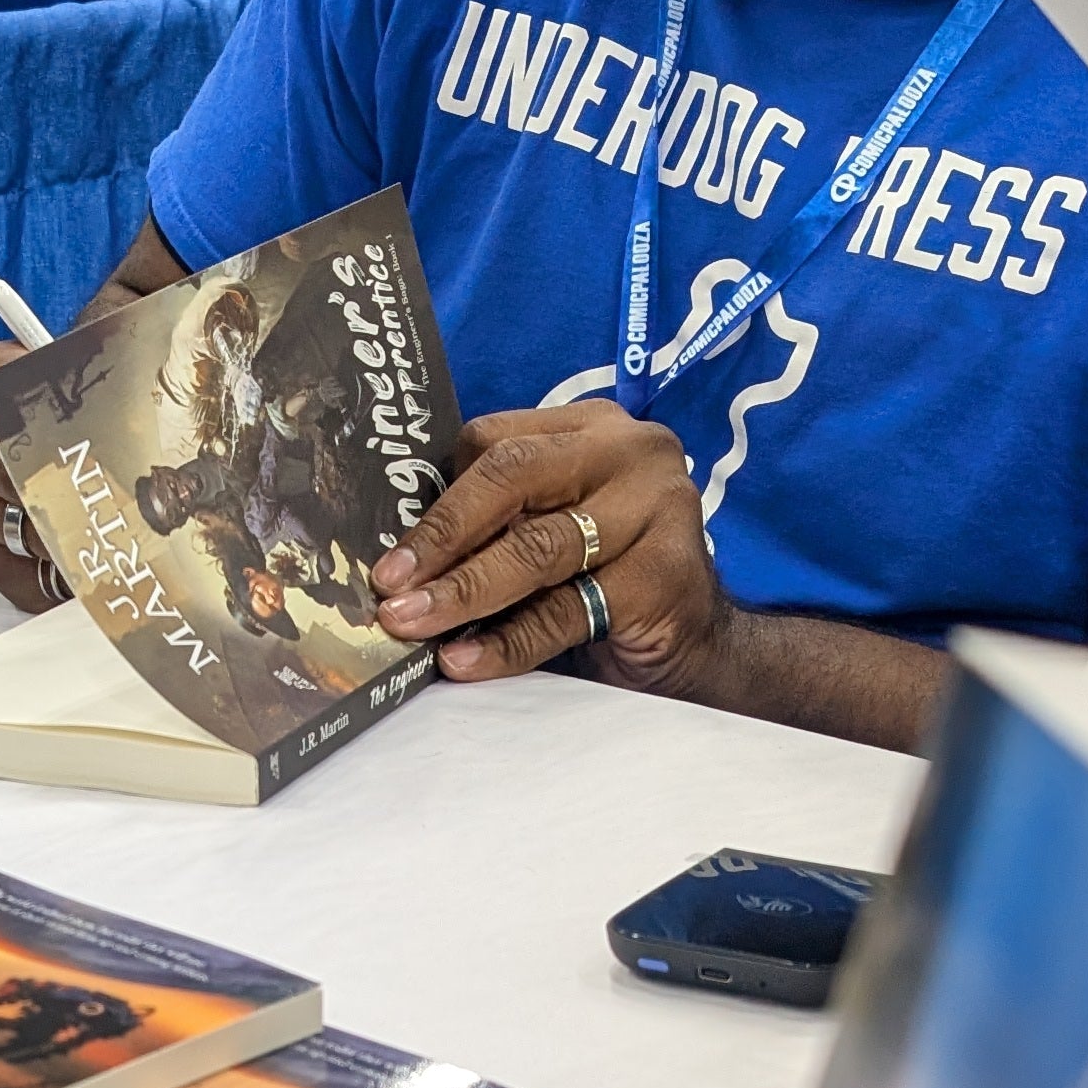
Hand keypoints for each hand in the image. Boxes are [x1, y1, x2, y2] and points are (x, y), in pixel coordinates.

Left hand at [371, 399, 735, 701]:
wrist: (698, 646)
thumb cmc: (603, 581)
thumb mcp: (549, 529)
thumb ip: (495, 521)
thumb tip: (397, 553)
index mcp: (589, 426)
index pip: (493, 441)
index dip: (436, 500)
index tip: (389, 554)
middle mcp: (630, 452)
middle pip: (512, 479)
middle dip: (442, 538)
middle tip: (389, 587)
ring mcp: (657, 508)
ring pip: (537, 548)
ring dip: (463, 593)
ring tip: (411, 624)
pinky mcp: (664, 575)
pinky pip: (564, 610)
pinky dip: (506, 642)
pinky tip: (464, 661)